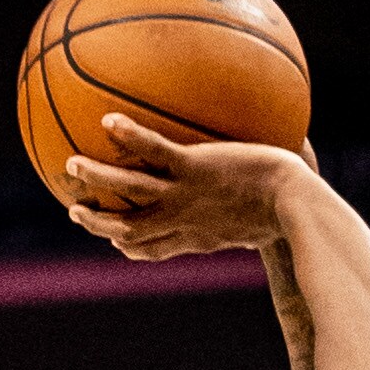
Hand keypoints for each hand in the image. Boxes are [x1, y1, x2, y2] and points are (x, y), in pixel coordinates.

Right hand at [65, 115, 311, 259]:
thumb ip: (260, 211)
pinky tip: (108, 119)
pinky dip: (130, 137)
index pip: (153, 249)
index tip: (115, 243)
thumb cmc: (293, 215)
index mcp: (196, 238)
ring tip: (70, 166)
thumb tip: (276, 192)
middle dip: (98, 223)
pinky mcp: (194, 170)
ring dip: (97, 179)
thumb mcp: (270, 222)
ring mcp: (185, 197)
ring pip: (128, 193)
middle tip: (75, 210)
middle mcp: (183, 222)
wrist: (298, 209)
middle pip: (128, 231)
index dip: (130, 248)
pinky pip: (153, 152)